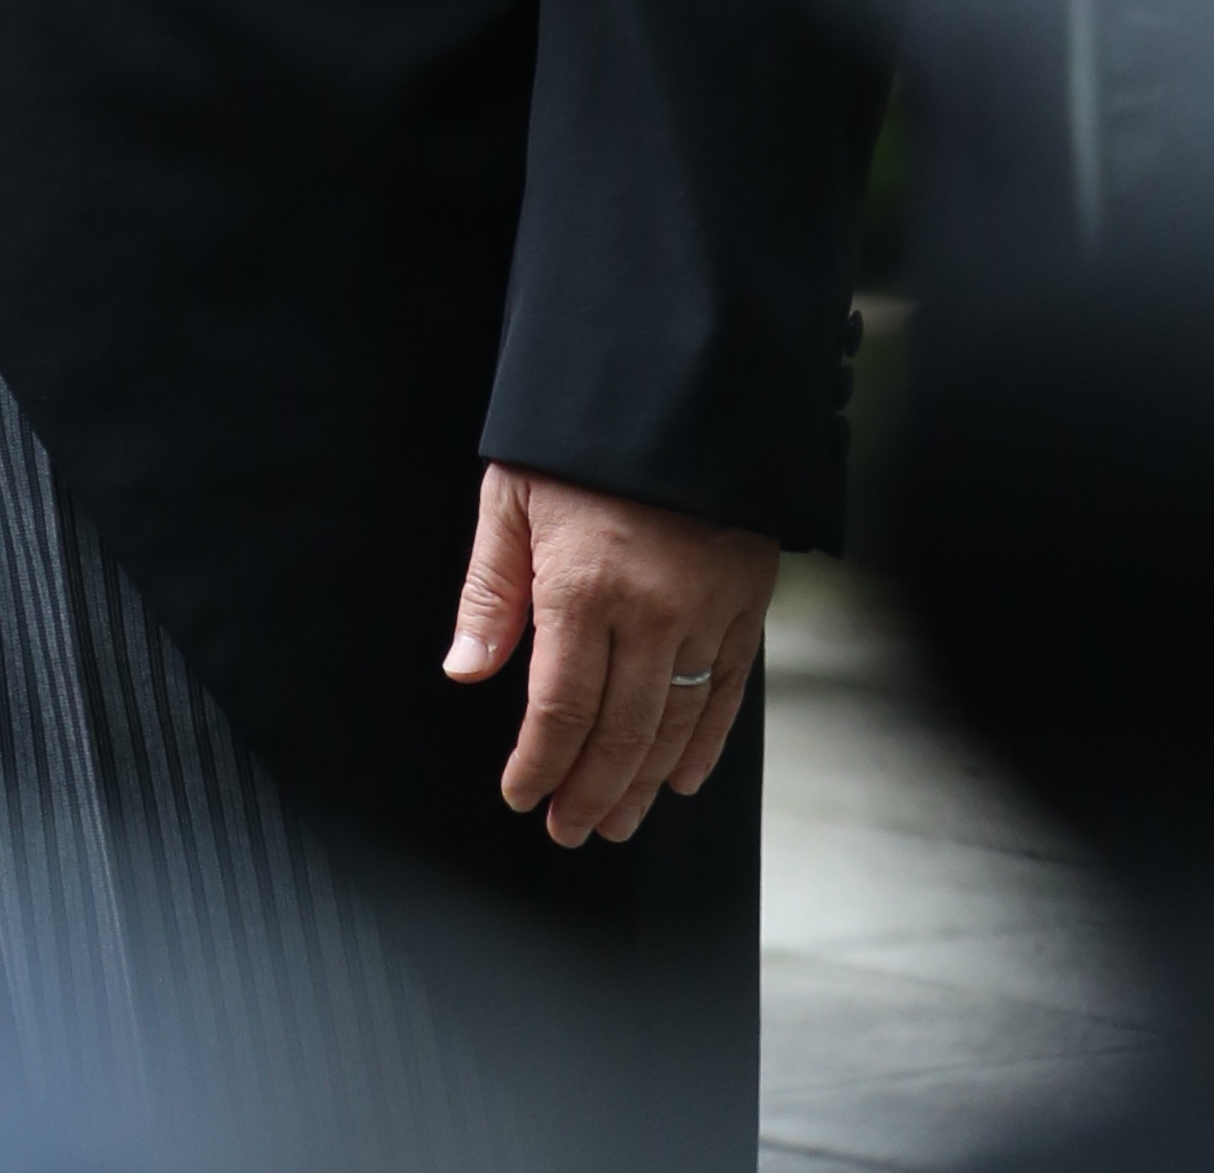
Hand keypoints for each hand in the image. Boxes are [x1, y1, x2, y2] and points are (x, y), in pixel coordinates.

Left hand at [447, 464, 777, 846]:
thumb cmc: (577, 439)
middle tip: (570, 829)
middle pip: (620, 732)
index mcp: (583, 587)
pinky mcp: (747, 604)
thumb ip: (491, 589)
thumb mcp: (513, 496)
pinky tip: (682, 777)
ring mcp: (706, 613)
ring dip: (643, 783)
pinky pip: (728, 693)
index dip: (540, 764)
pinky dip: (705, 742)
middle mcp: (651, 612)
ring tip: (616, 819)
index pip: (560, 708)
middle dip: (590, 791)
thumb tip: (466, 669)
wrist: (676, 382)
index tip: (522, 797)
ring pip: (674, 724)